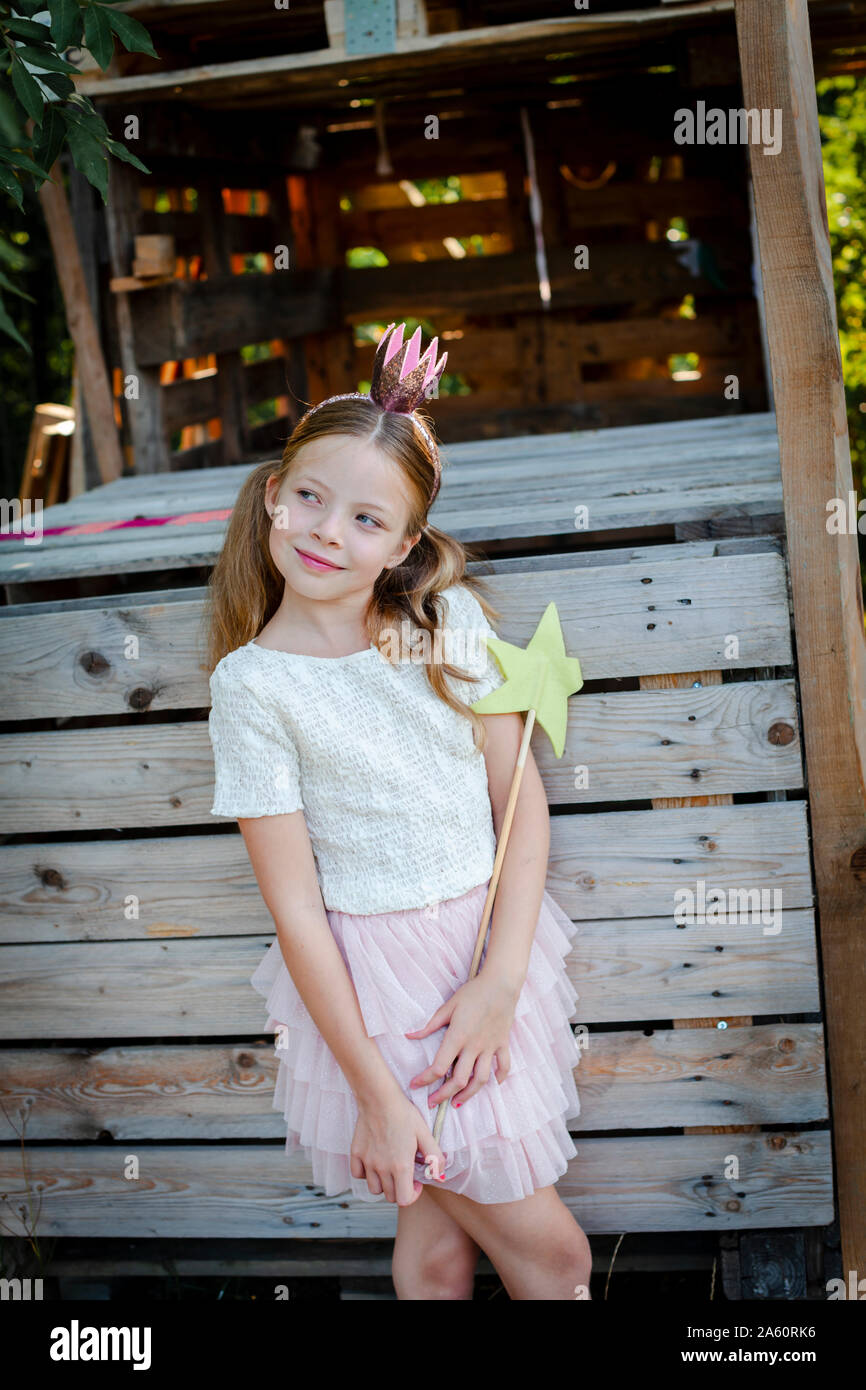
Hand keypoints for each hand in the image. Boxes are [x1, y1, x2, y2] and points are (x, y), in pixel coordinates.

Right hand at [350, 1092, 446, 1205]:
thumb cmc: (404, 1114)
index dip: (412, 1195)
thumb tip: (440, 1176)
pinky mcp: (355, 1153)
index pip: (404, 1200)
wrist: (380, 1098)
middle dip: (400, 1189)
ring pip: (374, 1188)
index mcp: (401, 1166)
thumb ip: (435, 1157)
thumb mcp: (425, 1134)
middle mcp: (382, 1168)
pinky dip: (366, 1173)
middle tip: (405, 1173)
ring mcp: (367, 1162)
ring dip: (384, 1183)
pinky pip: (358, 1175)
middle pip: (390, 1196)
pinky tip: (374, 1162)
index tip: (415, 1182)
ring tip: (390, 1168)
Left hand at [405, 974, 518, 1106]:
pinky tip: (492, 1084)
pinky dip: (499, 1078)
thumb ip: (430, 1025)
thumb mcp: (448, 1006)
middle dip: (443, 1095)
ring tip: (456, 1102)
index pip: (439, 1066)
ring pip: (481, 1080)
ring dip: (468, 1095)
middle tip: (433, 1102)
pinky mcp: (503, 1044)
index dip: (425, 1079)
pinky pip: (503, 1066)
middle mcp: (474, 1046)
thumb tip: (409, 1035)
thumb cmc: (473, 992)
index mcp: (458, 1036)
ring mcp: (490, 1047)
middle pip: (459, 1080)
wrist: (501, 983)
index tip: (415, 1084)